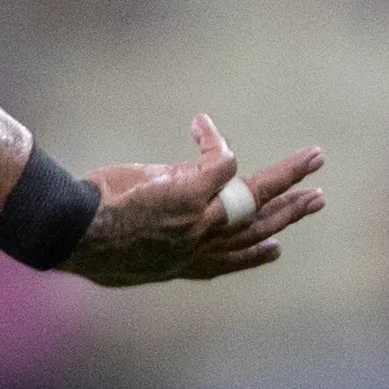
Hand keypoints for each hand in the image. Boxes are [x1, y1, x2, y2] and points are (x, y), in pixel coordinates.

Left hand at [67, 114, 325, 284]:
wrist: (70, 236)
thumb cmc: (79, 240)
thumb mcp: (121, 245)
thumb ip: (149, 227)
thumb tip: (166, 190)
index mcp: (178, 264)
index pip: (224, 262)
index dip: (251, 256)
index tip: (274, 251)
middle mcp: (196, 247)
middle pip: (254, 230)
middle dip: (287, 214)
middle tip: (317, 200)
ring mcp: (198, 221)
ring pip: (254, 197)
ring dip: (287, 176)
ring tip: (314, 158)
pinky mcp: (192, 193)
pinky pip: (220, 160)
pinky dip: (212, 139)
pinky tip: (201, 124)